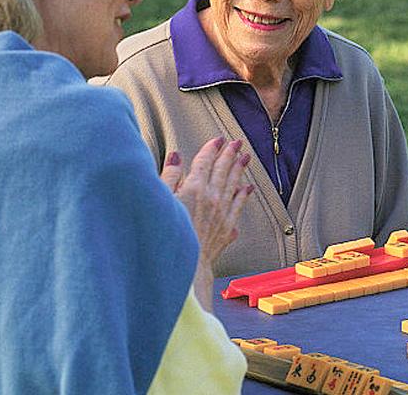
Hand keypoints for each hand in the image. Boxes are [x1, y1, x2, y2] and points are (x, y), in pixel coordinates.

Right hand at [161, 139, 251, 265]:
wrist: (183, 268)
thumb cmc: (166, 236)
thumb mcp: (160, 201)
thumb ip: (169, 177)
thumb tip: (175, 157)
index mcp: (194, 189)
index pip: (205, 162)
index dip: (212, 149)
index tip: (218, 140)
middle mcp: (212, 199)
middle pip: (223, 170)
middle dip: (230, 154)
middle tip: (237, 143)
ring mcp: (222, 214)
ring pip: (234, 185)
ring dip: (239, 170)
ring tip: (246, 158)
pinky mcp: (226, 229)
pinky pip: (238, 207)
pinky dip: (243, 195)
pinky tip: (247, 188)